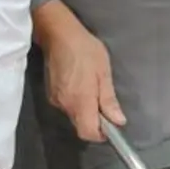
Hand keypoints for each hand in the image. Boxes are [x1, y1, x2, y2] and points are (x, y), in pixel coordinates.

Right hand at [34, 2, 124, 142]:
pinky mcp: (50, 94)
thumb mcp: (104, 72)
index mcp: (81, 101)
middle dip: (94, 120)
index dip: (100, 134)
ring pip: (74, 116)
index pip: (88, 133)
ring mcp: (56, 100)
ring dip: (85, 109)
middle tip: (103, 99)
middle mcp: (65, 105)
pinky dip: (75, 102)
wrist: (59, 34)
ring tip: (91, 86)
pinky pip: (66, 106)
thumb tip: (118, 121)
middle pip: (81, 126)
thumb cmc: (86, 50)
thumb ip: (109, 99)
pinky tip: (79, 83)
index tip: (110, 124)